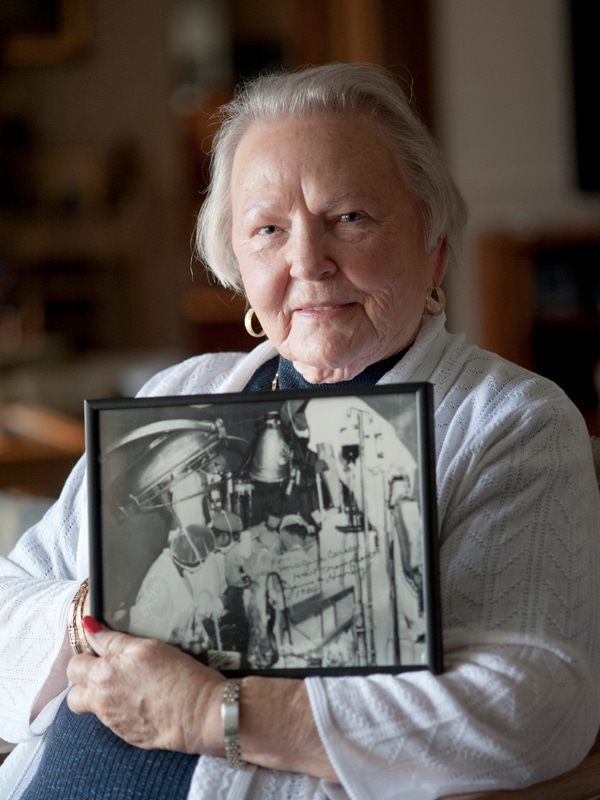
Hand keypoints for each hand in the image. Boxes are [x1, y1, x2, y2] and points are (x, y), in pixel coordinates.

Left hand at [67, 619, 225, 753]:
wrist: (201, 714)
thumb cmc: (178, 676)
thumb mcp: (146, 647)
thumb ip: (112, 639)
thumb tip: (89, 626)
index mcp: (103, 677)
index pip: (74, 666)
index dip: (86, 655)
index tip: (100, 650)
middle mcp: (102, 703)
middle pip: (73, 696)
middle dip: (84, 682)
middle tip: (107, 670)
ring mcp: (114, 724)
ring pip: (95, 709)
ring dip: (104, 697)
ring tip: (130, 685)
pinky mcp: (128, 736)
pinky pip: (115, 722)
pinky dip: (123, 711)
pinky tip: (145, 700)